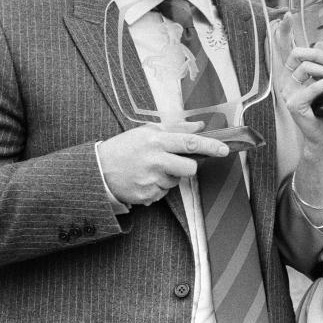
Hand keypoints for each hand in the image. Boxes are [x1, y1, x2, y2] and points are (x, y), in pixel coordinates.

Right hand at [97, 123, 228, 205]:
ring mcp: (150, 180)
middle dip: (188, 167)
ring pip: (176, 181)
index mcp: (156, 141)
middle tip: (174, 162)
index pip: (190, 142)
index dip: (211, 146)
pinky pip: (163, 193)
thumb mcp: (148, 131)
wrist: (97, 170)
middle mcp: (155, 160)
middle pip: (189, 168)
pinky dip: (157, 188)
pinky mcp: (146, 196)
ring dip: (169, 176)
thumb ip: (176, 128)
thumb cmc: (125, 147)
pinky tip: (143, 180)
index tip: (225, 149)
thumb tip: (200, 126)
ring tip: (150, 170)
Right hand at [272, 14, 322, 146]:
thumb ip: (319, 63)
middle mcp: (284, 82)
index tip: (286, 15)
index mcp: (290, 74)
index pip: (283, 49)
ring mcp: (287, 94)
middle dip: (318, 54)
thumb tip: (320, 41)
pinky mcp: (295, 105)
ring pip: (305, 69)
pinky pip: (311, 87)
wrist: (322, 134)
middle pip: (297, 54)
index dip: (283, 32)